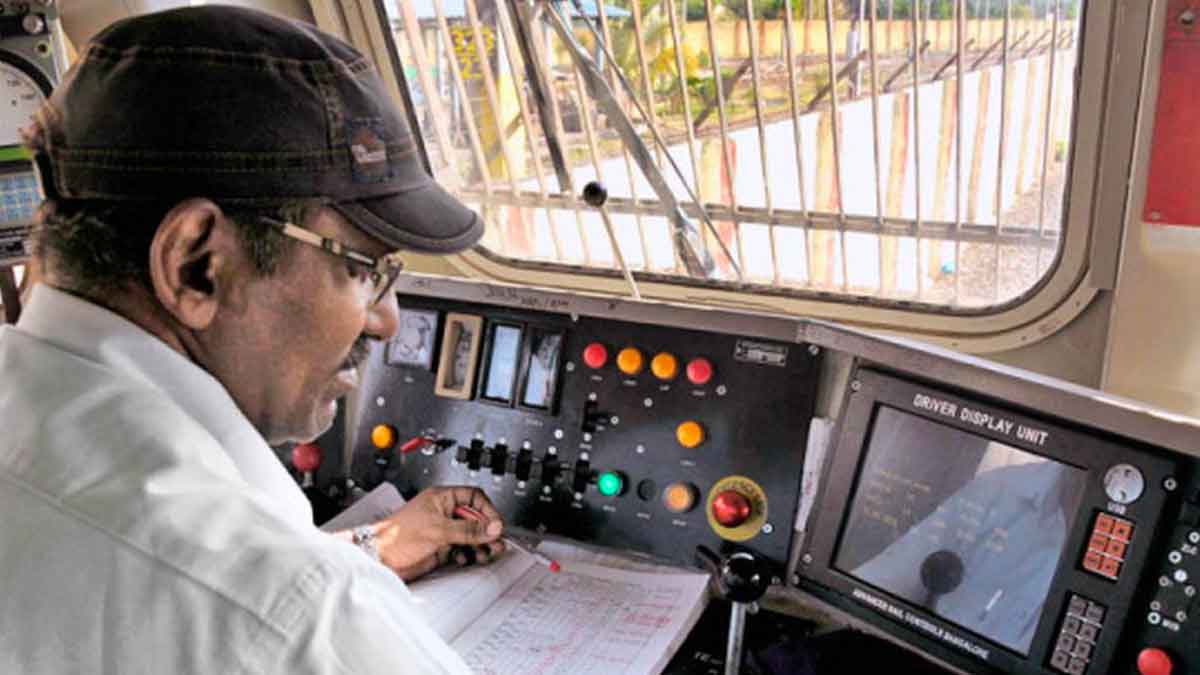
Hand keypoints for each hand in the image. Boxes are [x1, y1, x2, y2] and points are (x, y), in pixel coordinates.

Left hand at [370, 486, 505, 580]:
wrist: (379, 558)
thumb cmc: (397, 535)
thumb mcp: (438, 529)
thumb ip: (468, 529)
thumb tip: (492, 527)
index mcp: (442, 498)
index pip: (474, 497)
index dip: (487, 510)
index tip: (495, 524)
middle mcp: (444, 513)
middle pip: (475, 518)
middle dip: (486, 531)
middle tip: (496, 542)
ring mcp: (443, 531)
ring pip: (470, 536)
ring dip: (480, 545)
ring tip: (486, 553)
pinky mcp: (440, 547)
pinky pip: (462, 549)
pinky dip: (468, 554)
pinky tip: (467, 558)